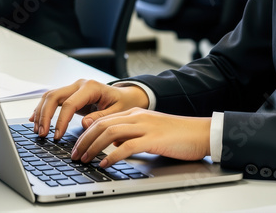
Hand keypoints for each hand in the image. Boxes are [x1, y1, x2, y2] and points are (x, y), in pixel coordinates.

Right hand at [30, 79, 148, 139]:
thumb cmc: (123, 103)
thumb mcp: (117, 112)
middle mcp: (79, 85)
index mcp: (91, 87)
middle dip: (45, 116)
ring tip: (37, 130)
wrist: (126, 96)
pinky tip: (35, 120)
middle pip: (54, 96)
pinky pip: (52, 99)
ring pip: (49, 96)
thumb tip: (85, 124)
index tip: (57, 136)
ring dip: (41, 113)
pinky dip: (42, 109)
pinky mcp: (70, 94)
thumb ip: (101, 117)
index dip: (61, 121)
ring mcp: (73, 88)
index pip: (69, 104)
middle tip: (42, 134)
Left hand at [70, 109, 210, 167]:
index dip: (86, 134)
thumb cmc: (178, 135)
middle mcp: (137, 116)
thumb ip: (131, 135)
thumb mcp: (149, 132)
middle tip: (75, 155)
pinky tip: (105, 163)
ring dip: (93, 147)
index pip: (103, 120)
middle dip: (84, 141)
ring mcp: (145, 126)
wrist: (201, 133)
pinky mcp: (153, 138)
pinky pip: (127, 146)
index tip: (77, 146)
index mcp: (135, 113)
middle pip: (101, 125)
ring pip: (110, 133)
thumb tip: (114, 145)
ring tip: (85, 159)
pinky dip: (112, 155)